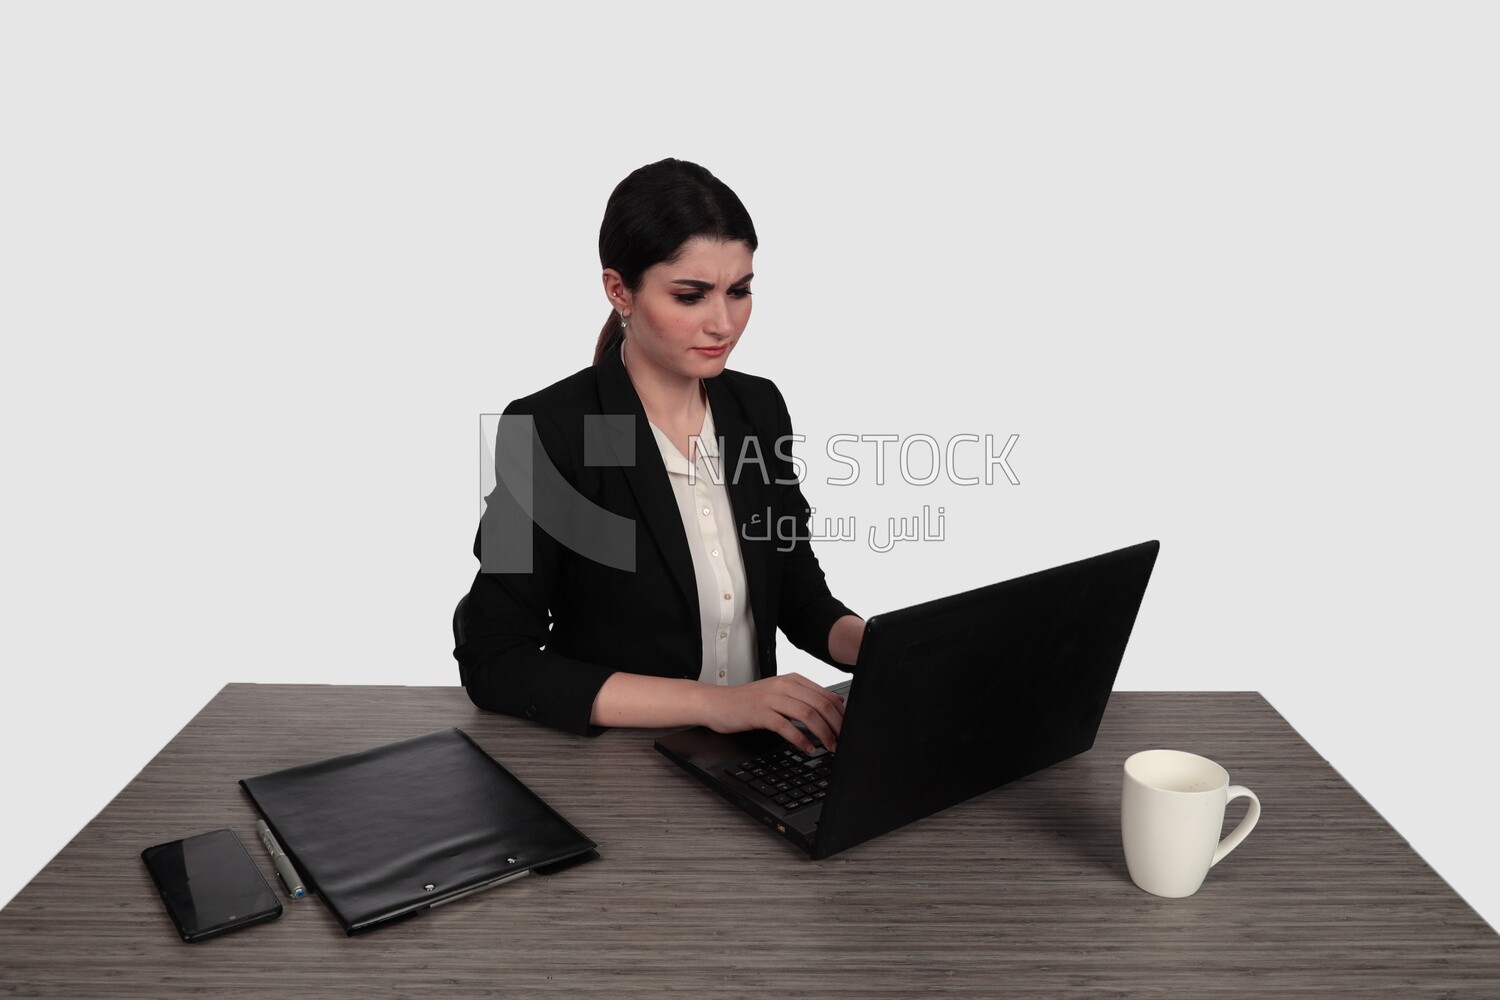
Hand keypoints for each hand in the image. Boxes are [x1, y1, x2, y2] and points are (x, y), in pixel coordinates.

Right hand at [700, 673, 845, 752]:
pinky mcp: (761, 713)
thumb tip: (836, 702)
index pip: (826, 695)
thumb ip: (805, 695)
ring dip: (823, 733)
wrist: (718, 703)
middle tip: (843, 741)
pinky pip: (786, 727)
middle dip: (836, 725)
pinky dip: (800, 739)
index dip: (841, 714)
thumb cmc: (749, 701)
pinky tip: (807, 748)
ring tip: (829, 747)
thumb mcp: (779, 692)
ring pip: (808, 714)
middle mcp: (784, 686)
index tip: (848, 729)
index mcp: (792, 680)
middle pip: (820, 704)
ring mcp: (772, 699)